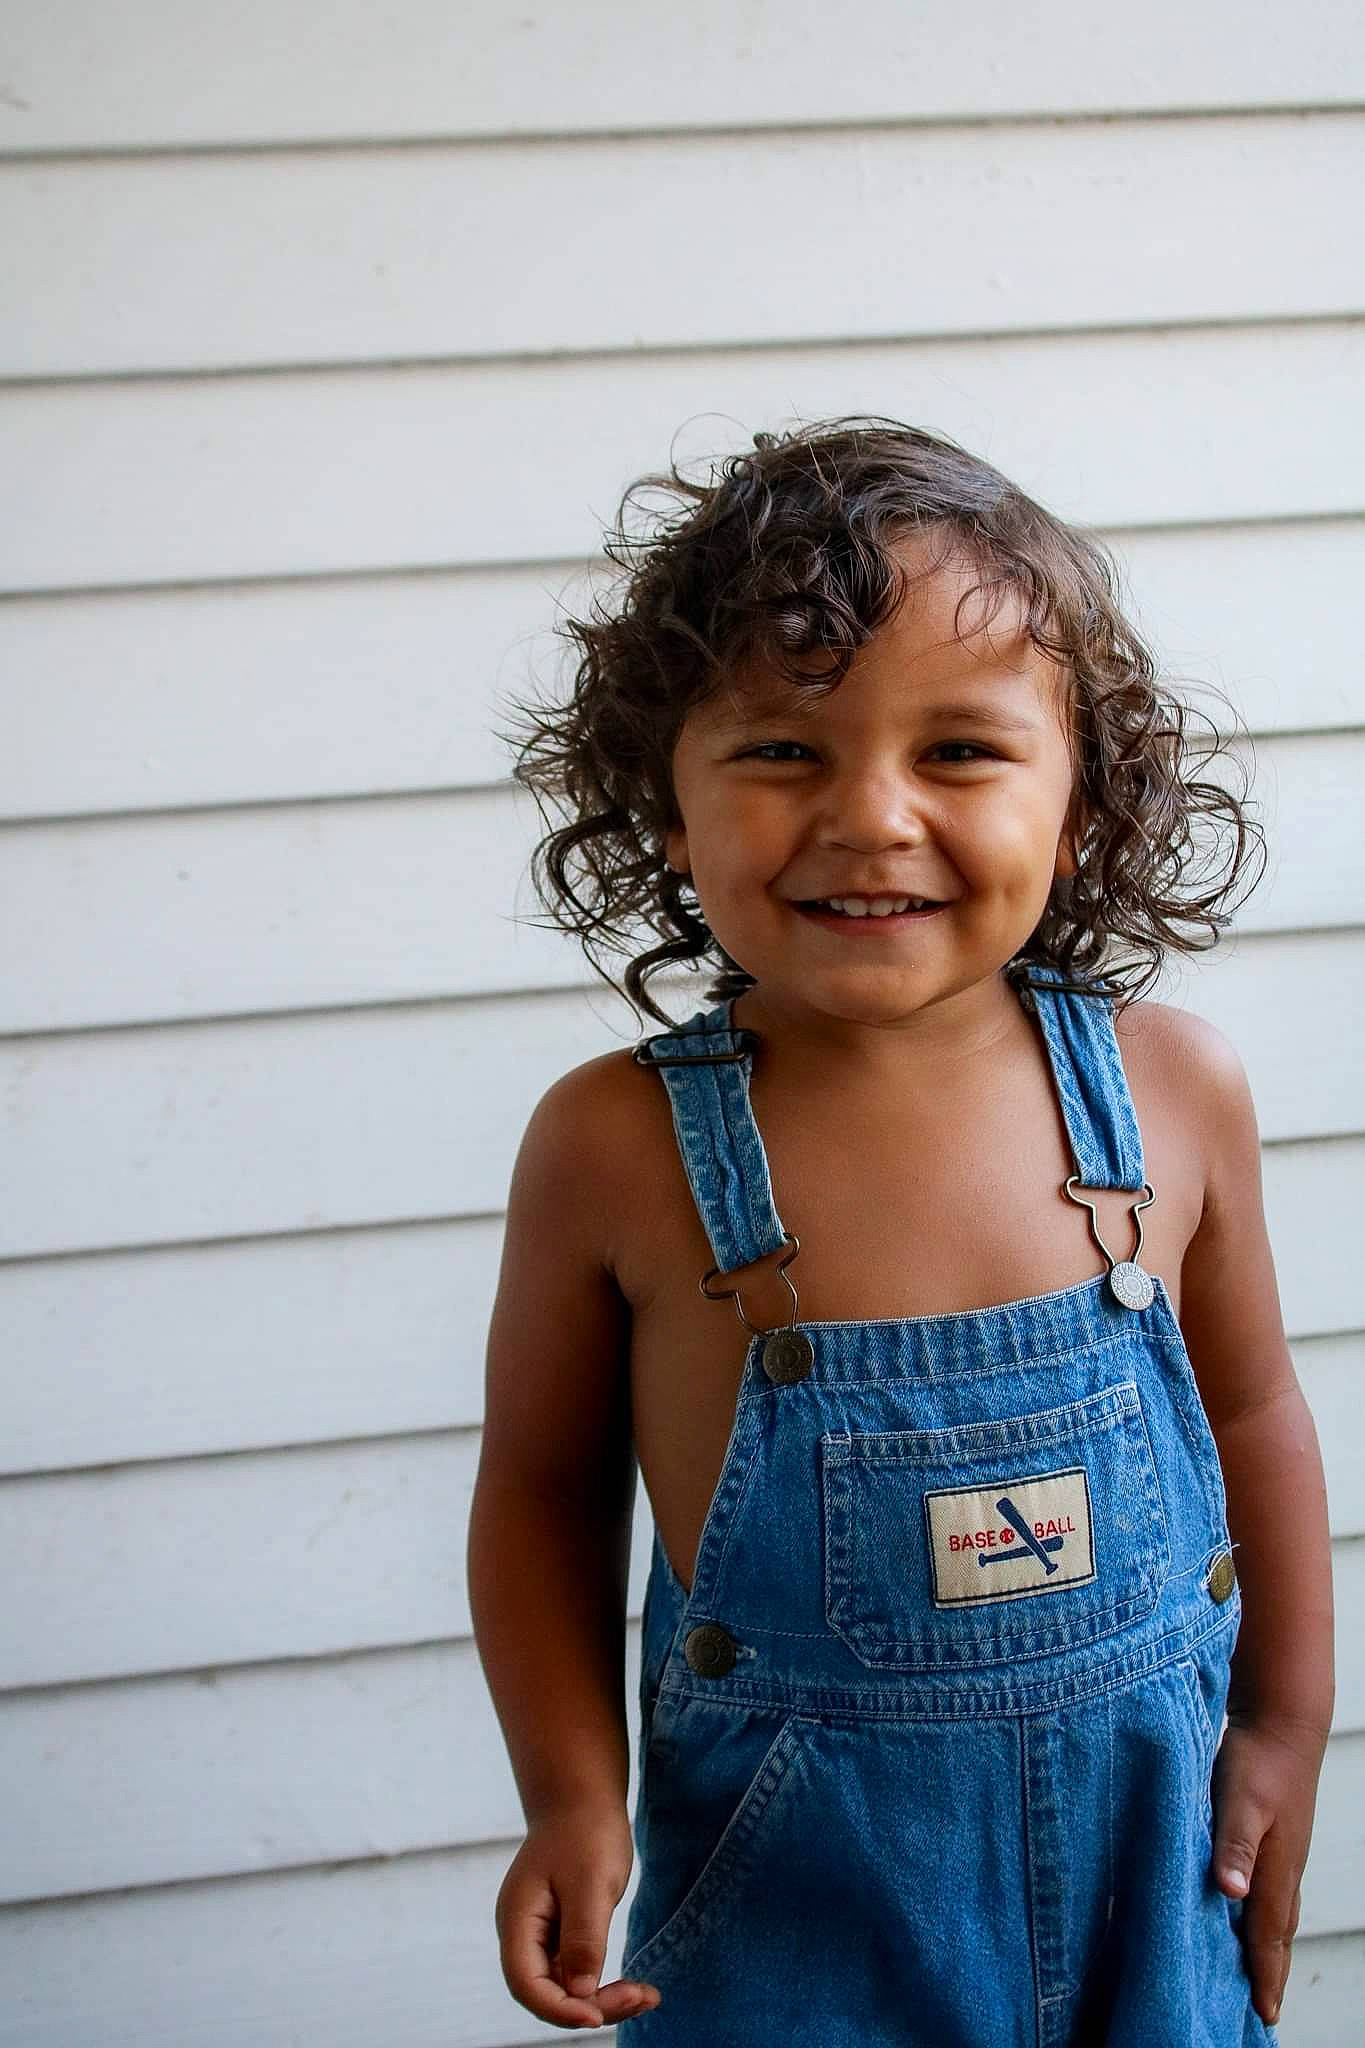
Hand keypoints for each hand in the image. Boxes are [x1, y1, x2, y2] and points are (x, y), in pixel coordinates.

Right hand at [496, 1801, 662, 2029]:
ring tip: (647, 1997)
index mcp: (517, 1920)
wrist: (584, 1798)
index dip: (560, 2009)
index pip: (527, 1984)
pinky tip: (636, 1987)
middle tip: (640, 1997)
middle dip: (590, 2006)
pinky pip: (576, 1972)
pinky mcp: (560, 1933)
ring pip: (563, 1988)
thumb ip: (583, 1939)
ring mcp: (539, 1935)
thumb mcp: (590, 1883)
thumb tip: (581, 1993)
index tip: (598, 2014)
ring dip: (602, 2000)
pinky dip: (603, 1984)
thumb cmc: (586, 1831)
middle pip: (546, 1993)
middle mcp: (522, 1934)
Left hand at [1210, 1711, 1327, 2028]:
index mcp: (1275, 1870)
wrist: (1282, 1721)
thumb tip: (1232, 1894)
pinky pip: (1270, 1891)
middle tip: (1260, 2013)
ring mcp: (1282, 1854)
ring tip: (1255, 1976)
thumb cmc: (1258, 1760)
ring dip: (1265, 1948)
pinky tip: (1245, 1913)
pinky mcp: (1274, 1837)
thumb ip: (1233, 1845)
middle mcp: (1283, 1870)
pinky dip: (1260, 1916)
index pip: (1268, 1937)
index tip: (1263, 2016)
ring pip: (1275, 1914)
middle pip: (1277, 1935)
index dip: (1264, 1977)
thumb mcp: (1238, 1799)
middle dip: (1269, 1974)